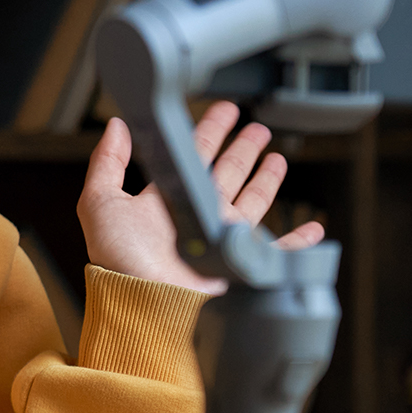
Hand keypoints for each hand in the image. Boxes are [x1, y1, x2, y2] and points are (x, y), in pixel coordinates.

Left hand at [76, 101, 324, 294]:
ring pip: (251, 200)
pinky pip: (278, 251)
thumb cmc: (119, 260)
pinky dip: (298, 242)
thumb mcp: (99, 202)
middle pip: (227, 172)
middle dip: (242, 148)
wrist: (144, 301)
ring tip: (276, 157)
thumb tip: (116, 127)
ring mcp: (221, 238)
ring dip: (266, 179)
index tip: (224, 111)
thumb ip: (107, 162)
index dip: (210, 130)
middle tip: (256, 127)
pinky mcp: (241, 261)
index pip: (193, 155)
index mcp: (167, 200)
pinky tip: (311, 229)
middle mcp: (196, 216)